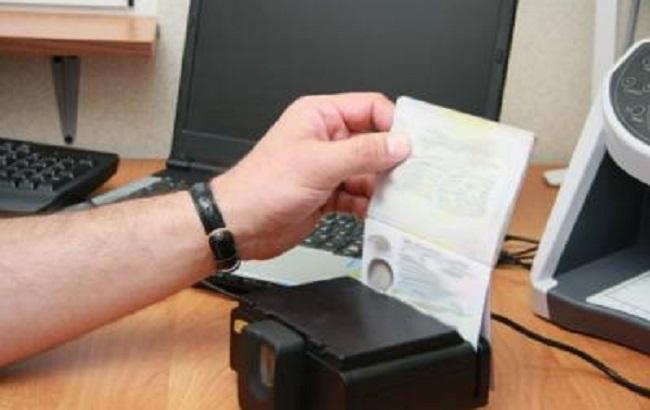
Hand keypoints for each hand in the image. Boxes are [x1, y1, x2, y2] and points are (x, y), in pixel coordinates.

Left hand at [211, 92, 410, 259]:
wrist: (239, 226)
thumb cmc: (260, 187)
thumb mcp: (318, 164)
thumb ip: (363, 153)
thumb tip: (399, 143)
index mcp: (319, 116)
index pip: (370, 108)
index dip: (393, 124)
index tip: (413, 144)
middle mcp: (326, 139)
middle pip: (374, 142)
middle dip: (391, 159)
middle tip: (410, 174)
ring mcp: (328, 167)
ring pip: (369, 171)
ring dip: (382, 185)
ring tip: (395, 197)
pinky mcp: (328, 193)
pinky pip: (359, 194)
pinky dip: (369, 204)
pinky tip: (376, 211)